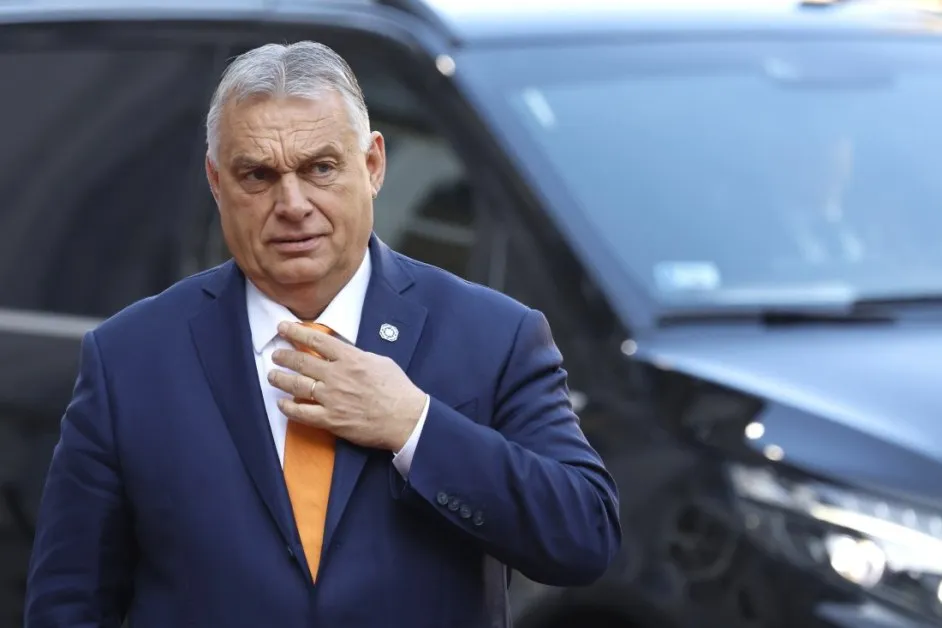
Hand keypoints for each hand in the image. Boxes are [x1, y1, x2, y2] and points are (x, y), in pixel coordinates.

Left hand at [267, 322, 426, 451]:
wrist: (406, 419)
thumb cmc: (397, 389)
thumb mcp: (380, 361)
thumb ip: (357, 355)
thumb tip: (342, 351)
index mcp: (351, 359)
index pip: (316, 341)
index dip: (296, 332)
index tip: (283, 328)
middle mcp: (337, 376)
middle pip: (301, 362)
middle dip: (284, 356)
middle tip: (276, 354)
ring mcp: (331, 399)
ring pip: (296, 385)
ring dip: (280, 379)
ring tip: (272, 375)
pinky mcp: (331, 420)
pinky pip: (302, 413)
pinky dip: (288, 407)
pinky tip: (282, 403)